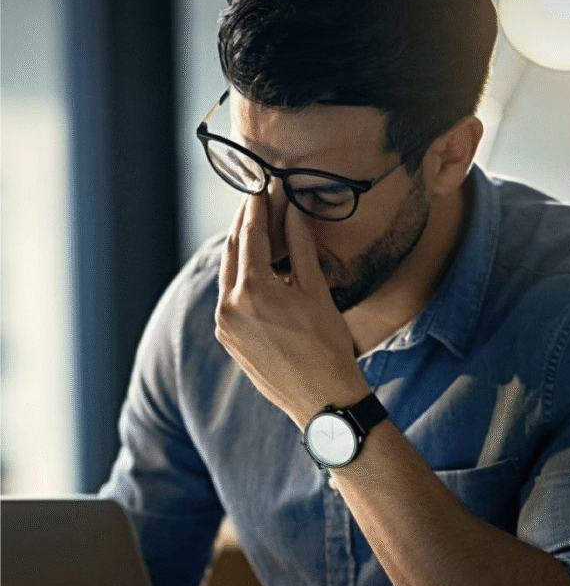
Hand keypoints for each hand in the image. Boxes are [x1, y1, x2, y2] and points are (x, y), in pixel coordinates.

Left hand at [214, 193, 370, 429]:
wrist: (323, 400)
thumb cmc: (327, 346)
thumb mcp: (316, 291)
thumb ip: (301, 246)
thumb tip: (293, 209)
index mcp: (252, 291)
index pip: (251, 234)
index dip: (258, 206)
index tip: (262, 185)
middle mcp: (229, 307)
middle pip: (233, 250)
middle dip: (245, 223)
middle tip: (257, 199)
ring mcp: (224, 326)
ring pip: (229, 274)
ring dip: (242, 250)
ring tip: (258, 229)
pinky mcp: (228, 339)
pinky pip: (230, 298)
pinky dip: (241, 278)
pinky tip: (257, 269)